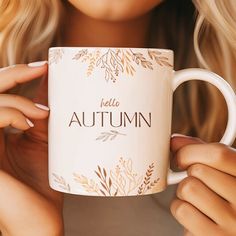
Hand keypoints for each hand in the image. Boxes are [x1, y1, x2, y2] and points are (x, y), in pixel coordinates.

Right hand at [0, 63, 62, 235]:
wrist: (37, 221)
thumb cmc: (42, 186)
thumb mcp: (43, 144)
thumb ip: (42, 118)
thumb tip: (51, 89)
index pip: (0, 95)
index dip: (16, 75)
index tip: (44, 66)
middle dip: (13, 74)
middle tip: (41, 68)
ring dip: (18, 102)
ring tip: (45, 113)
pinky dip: (11, 114)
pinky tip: (31, 124)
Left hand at [170, 135, 235, 235]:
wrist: (232, 231)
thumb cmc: (228, 199)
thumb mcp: (226, 172)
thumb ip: (204, 153)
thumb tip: (175, 141)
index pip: (218, 154)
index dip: (190, 151)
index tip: (180, 156)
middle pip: (197, 170)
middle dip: (189, 174)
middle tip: (198, 183)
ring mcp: (232, 224)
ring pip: (187, 188)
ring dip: (183, 192)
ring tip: (197, 199)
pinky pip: (182, 210)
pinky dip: (180, 208)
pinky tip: (194, 213)